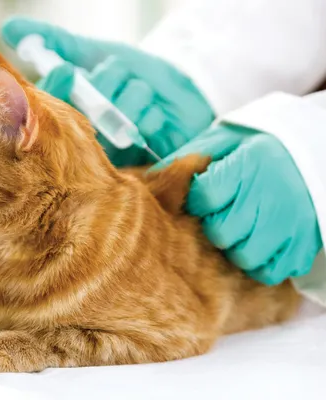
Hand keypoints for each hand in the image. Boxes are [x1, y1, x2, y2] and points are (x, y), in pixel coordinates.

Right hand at [2, 17, 214, 163]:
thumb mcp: (91, 51)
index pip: (49, 101)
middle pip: (85, 109)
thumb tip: (10, 28)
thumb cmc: (131, 70)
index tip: (65, 68)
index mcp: (68, 107)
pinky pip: (139, 131)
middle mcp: (83, 131)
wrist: (183, 86)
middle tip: (120, 70)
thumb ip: (56, 42)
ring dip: (135, 94)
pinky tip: (157, 114)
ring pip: (116, 116)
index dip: (55, 87)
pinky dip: (152, 114)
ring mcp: (108, 147)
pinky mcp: (134, 159)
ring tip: (143, 89)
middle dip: (108, 82)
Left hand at [160, 125, 321, 284]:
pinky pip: (271, 271)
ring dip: (236, 247)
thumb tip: (152, 178)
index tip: (206, 195)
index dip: (199, 200)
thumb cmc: (259, 145)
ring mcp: (289, 224)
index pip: (204, 198)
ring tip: (241, 229)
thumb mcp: (223, 140)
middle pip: (221, 233)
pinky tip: (259, 244)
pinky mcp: (303, 243)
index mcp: (246, 168)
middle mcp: (268, 198)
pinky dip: (261, 263)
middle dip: (215, 226)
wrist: (315, 148)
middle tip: (224, 214)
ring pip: (244, 257)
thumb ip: (188, 158)